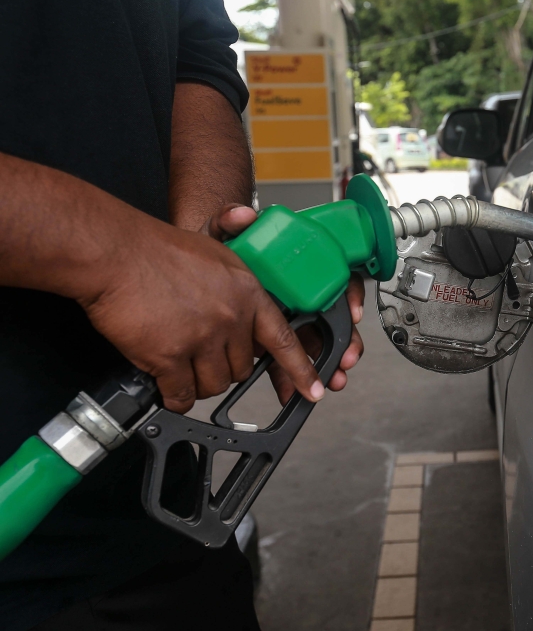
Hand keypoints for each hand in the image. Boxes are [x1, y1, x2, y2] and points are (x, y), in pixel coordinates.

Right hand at [79, 211, 324, 412]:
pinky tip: (167, 387)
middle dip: (225, 368)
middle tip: (204, 355)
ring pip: (214, 384)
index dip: (300, 368)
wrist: (116, 253)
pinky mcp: (170, 356)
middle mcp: (232, 317)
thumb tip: (249, 240)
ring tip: (182, 364)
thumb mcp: (214, 247)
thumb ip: (237, 262)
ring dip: (199, 383)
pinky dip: (175, 397)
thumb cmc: (157, 249)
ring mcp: (202, 338)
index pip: (284, 338)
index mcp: (248, 292)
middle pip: (243, 368)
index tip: (313, 390)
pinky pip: (181, 394)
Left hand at [205, 204, 365, 402]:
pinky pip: (284, 362)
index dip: (350, 297)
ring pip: (315, 345)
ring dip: (326, 366)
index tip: (352, 313)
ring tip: (331, 379)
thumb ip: (230, 218)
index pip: (334, 281)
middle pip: (332, 319)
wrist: (190, 272)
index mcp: (295, 271)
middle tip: (346, 358)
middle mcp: (295, 295)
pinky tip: (291, 391)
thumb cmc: (215, 252)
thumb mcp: (220, 231)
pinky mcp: (265, 342)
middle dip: (345, 342)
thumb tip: (243, 215)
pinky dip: (290, 379)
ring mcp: (284, 320)